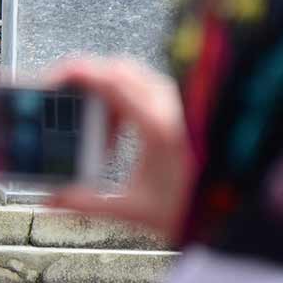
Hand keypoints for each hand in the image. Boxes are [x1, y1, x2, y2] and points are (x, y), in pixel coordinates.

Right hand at [45, 57, 192, 241]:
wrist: (229, 212)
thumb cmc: (193, 208)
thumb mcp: (133, 209)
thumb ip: (87, 203)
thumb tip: (55, 198)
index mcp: (159, 126)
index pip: (111, 80)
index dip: (77, 73)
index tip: (53, 78)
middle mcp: (172, 106)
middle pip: (118, 69)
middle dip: (84, 80)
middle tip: (60, 97)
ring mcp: (178, 103)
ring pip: (131, 75)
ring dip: (104, 91)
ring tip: (89, 125)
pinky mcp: (180, 108)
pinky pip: (143, 87)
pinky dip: (120, 98)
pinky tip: (114, 130)